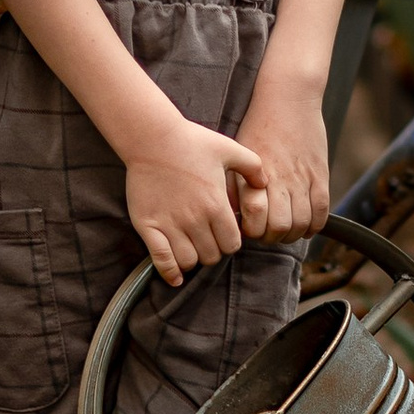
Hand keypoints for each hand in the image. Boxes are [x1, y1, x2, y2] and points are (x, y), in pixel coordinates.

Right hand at [124, 114, 263, 285]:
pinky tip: (175, 276)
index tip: (224, 233)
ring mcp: (170, 224)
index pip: (232, 245)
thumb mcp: (230, 149)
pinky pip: (162, 260)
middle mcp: (195, 219)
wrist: (152, 137)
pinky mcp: (148, 226)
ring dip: (193, 259)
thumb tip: (265, 184)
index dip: (230, 242)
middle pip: (211, 256)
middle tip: (208, 239)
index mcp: (216, 205)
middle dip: (213, 251)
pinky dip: (169, 272)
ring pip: (189, 261)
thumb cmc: (192, 141)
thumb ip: (253, 167)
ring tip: (192, 247)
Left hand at [234, 75, 331, 243]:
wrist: (288, 97)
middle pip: (280, 228)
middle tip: (268, 231)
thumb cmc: (258, 125)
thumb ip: (233, 184)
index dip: (252, 231)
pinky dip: (314, 225)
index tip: (250, 227)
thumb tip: (229, 212)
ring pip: (302, 224)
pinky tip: (305, 225)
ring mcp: (303, 178)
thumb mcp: (238, 153)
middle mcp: (280, 179)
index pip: (256, 221)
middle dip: (272, 237)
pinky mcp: (320, 175)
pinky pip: (322, 211)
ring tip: (286, 228)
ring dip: (293, 233)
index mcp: (256, 175)